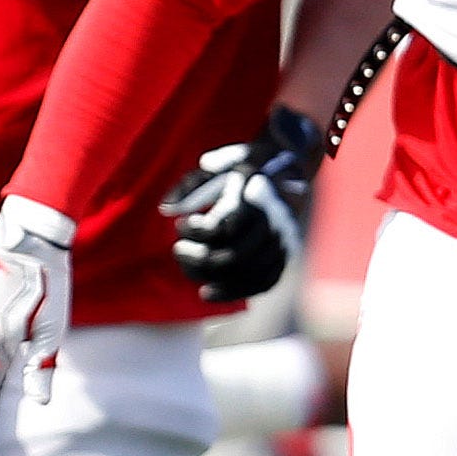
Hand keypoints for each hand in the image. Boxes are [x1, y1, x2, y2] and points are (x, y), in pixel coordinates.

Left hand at [161, 106, 318, 303]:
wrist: (290, 166)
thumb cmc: (247, 164)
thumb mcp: (221, 162)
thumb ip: (194, 183)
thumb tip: (166, 209)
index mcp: (260, 195)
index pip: (225, 227)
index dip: (197, 232)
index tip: (182, 224)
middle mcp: (278, 221)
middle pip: (236, 257)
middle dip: (201, 259)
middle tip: (178, 249)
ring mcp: (286, 241)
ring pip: (250, 274)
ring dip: (215, 280)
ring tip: (189, 273)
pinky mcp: (287, 254)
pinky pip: (264, 282)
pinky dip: (236, 291)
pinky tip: (209, 293)